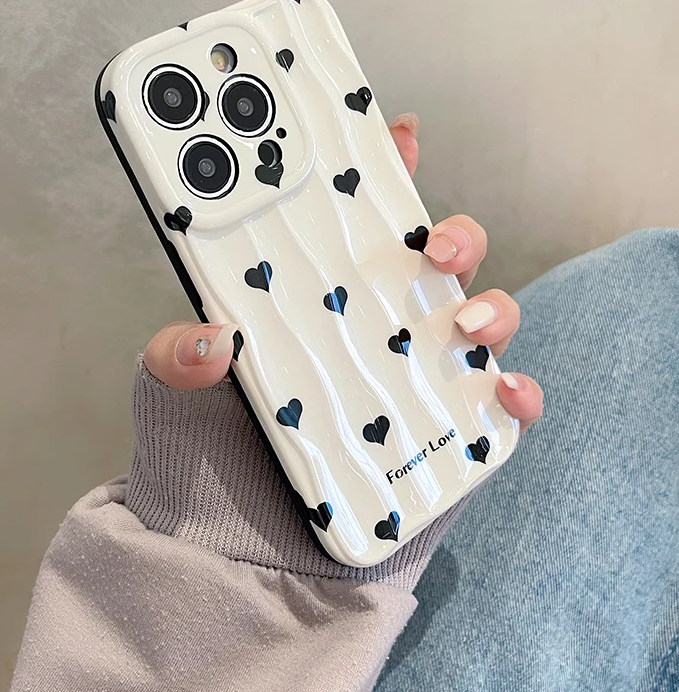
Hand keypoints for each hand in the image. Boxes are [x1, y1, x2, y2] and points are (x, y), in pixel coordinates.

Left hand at [144, 112, 543, 431]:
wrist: (238, 559)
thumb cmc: (211, 462)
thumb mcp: (175, 394)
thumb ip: (179, 357)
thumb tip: (214, 338)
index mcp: (317, 301)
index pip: (358, 224)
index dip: (382, 173)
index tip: (395, 132)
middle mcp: (376, 330)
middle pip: (436, 260)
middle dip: (450, 234)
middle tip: (427, 245)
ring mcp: (417, 380)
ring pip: (482, 318)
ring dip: (491, 305)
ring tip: (465, 322)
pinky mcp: (447, 435)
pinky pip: (500, 406)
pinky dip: (516, 394)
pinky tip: (502, 393)